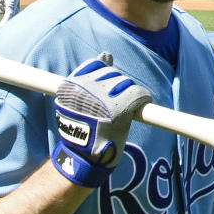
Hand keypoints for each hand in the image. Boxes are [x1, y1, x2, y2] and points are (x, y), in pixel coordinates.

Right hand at [52, 53, 151, 187]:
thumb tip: (106, 54)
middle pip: (113, 74)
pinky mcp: (118, 108)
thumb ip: (91, 76)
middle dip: (119, 87)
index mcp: (70, 85)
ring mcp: (101, 98)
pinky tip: (142, 105)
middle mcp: (84, 89)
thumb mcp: (78, 100)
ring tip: (124, 109)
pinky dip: (143, 98)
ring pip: (126, 82)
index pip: (95, 64)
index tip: (108, 90)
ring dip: (129, 93)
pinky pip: (137, 93)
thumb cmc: (83, 128)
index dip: (106, 77)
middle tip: (116, 105)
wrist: (84, 158)